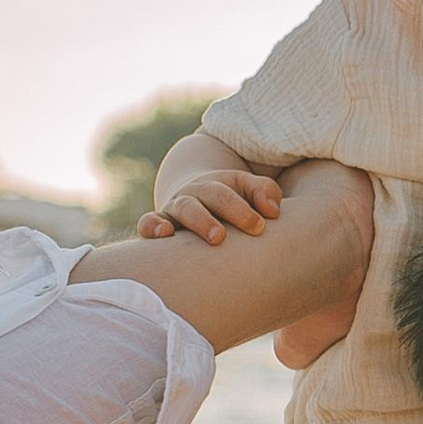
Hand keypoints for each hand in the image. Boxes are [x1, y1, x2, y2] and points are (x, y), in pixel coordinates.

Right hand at [137, 168, 284, 246]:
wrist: (195, 200)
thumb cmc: (230, 200)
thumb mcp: (247, 190)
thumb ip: (265, 192)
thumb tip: (273, 211)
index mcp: (217, 186)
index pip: (229, 194)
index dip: (243, 210)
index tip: (260, 227)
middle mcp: (195, 194)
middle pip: (207, 199)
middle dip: (218, 216)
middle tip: (223, 237)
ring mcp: (175, 208)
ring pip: (182, 210)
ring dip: (196, 222)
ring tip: (209, 237)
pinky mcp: (159, 224)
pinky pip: (149, 223)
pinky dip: (152, 227)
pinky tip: (163, 234)